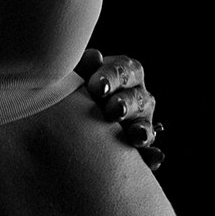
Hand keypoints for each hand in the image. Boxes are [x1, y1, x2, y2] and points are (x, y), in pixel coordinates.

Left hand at [77, 49, 164, 170]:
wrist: (61, 122)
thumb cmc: (69, 90)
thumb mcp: (74, 76)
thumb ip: (83, 67)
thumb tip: (94, 56)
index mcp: (123, 74)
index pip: (126, 70)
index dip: (113, 77)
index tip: (96, 87)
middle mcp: (135, 97)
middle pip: (138, 98)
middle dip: (126, 104)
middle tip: (113, 111)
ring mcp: (138, 122)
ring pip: (145, 124)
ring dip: (141, 129)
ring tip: (134, 135)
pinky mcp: (136, 147)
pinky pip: (148, 153)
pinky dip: (151, 156)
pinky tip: (153, 159)